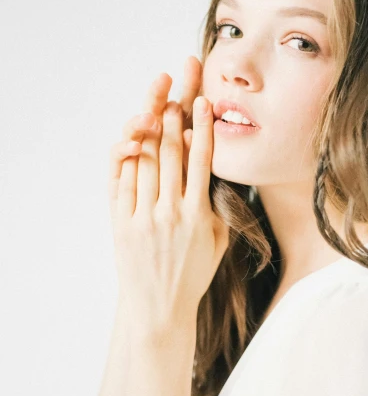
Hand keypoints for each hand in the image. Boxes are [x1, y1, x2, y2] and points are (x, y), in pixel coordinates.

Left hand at [108, 57, 229, 342]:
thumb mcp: (218, 242)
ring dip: (150, 128)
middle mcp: (171, 212)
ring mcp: (144, 217)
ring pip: (146, 161)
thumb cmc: (193, 274)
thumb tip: (214, 173)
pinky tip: (132, 136)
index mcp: (199, 214)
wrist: (159, 308)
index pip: (201, 160)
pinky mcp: (122, 223)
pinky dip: (127, 156)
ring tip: (156, 103)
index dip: (202, 126)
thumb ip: (216, 206)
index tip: (203, 101)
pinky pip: (123, 182)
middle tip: (176, 86)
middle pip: (171, 151)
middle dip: (174, 114)